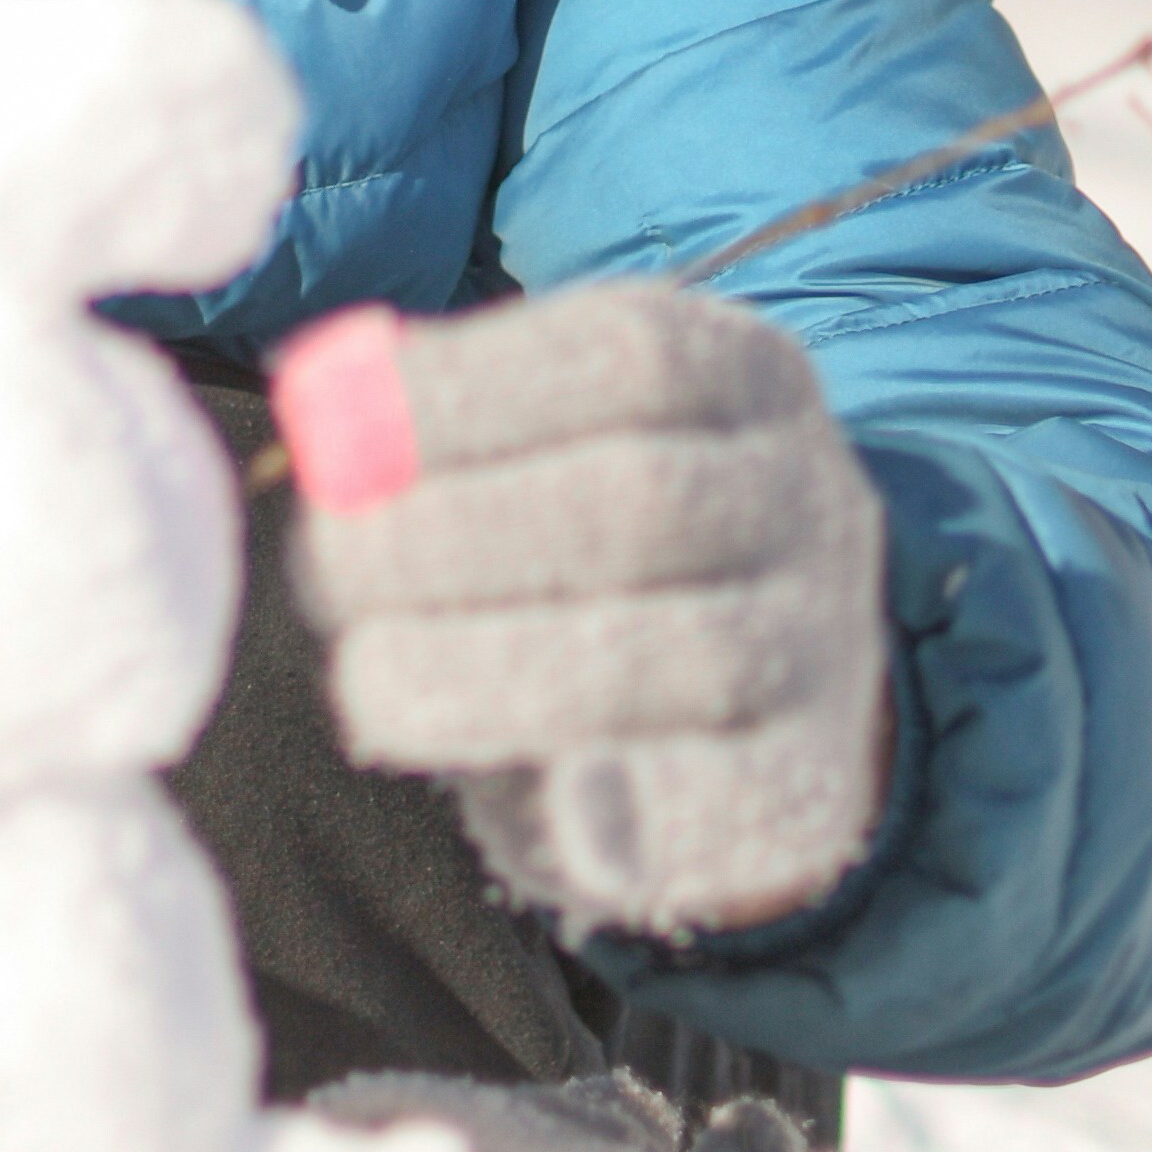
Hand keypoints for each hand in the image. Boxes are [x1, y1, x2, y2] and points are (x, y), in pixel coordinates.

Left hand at [270, 285, 889, 935]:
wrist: (759, 706)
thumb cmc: (601, 553)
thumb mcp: (547, 448)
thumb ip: (447, 430)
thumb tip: (326, 403)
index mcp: (744, 376)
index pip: (630, 356)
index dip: (469, 390)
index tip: (334, 425)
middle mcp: (811, 496)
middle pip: (647, 501)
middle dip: (457, 533)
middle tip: (329, 569)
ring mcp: (825, 644)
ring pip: (688, 653)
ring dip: (499, 669)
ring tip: (369, 680)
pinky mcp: (810, 787)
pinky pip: (715, 795)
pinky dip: (603, 796)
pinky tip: (500, 784)